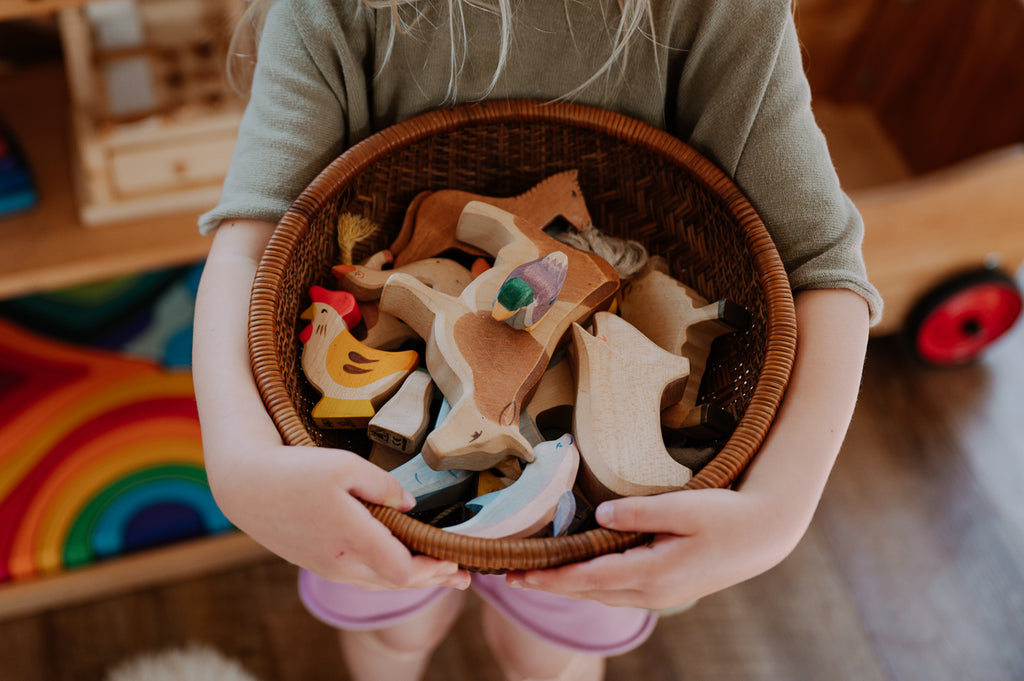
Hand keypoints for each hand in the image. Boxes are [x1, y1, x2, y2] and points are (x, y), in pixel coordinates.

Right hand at [210, 439, 471, 591]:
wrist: (245, 485)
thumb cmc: (295, 470)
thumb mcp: (344, 466)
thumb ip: (382, 486)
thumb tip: (410, 506)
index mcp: (352, 539)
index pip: (403, 570)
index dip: (433, 570)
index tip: (454, 560)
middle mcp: (341, 562)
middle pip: (395, 583)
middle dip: (432, 580)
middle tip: (462, 577)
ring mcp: (327, 565)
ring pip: (377, 582)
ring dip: (412, 580)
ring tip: (439, 576)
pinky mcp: (317, 561)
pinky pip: (360, 575)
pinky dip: (387, 574)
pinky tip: (398, 566)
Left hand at [505, 485, 801, 609]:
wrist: (765, 534)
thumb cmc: (726, 515)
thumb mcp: (685, 507)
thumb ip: (640, 512)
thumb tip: (600, 516)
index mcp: (652, 574)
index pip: (588, 578)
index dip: (551, 577)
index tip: (518, 574)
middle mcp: (652, 591)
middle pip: (589, 591)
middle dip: (550, 584)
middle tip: (511, 576)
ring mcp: (661, 594)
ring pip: (603, 594)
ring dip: (569, 586)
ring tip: (537, 576)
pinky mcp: (667, 587)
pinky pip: (619, 590)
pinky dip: (592, 583)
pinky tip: (580, 573)